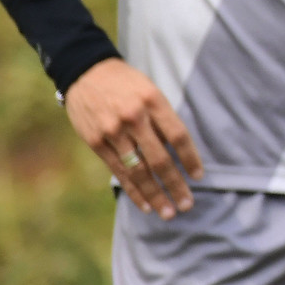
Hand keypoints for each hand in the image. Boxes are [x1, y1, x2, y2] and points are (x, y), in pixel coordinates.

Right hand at [65, 58, 202, 218]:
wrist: (86, 72)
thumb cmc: (127, 84)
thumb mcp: (151, 91)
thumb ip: (163, 119)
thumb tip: (179, 153)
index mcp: (153, 101)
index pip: (178, 136)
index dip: (190, 159)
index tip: (199, 177)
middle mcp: (133, 118)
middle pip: (159, 159)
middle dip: (175, 184)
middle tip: (187, 205)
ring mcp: (113, 131)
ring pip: (138, 170)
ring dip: (155, 194)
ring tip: (168, 212)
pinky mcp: (96, 142)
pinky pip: (118, 172)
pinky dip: (133, 190)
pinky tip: (145, 204)